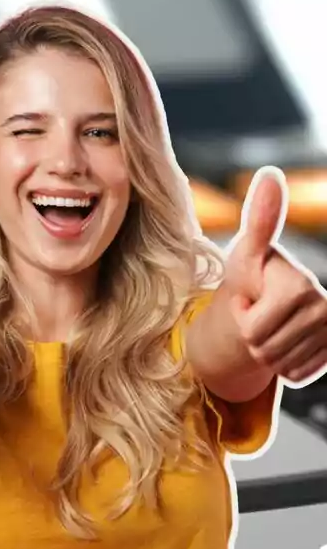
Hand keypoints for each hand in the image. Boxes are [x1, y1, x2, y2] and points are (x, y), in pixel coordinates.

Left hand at [223, 167, 326, 383]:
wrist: (262, 308)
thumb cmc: (252, 276)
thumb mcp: (247, 251)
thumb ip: (260, 217)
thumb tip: (271, 172)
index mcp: (304, 286)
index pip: (255, 327)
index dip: (244, 313)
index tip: (253, 295)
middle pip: (265, 348)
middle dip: (250, 334)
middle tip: (255, 313)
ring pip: (277, 364)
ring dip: (263, 351)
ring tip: (267, 327)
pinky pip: (293, 376)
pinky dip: (280, 366)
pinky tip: (282, 344)